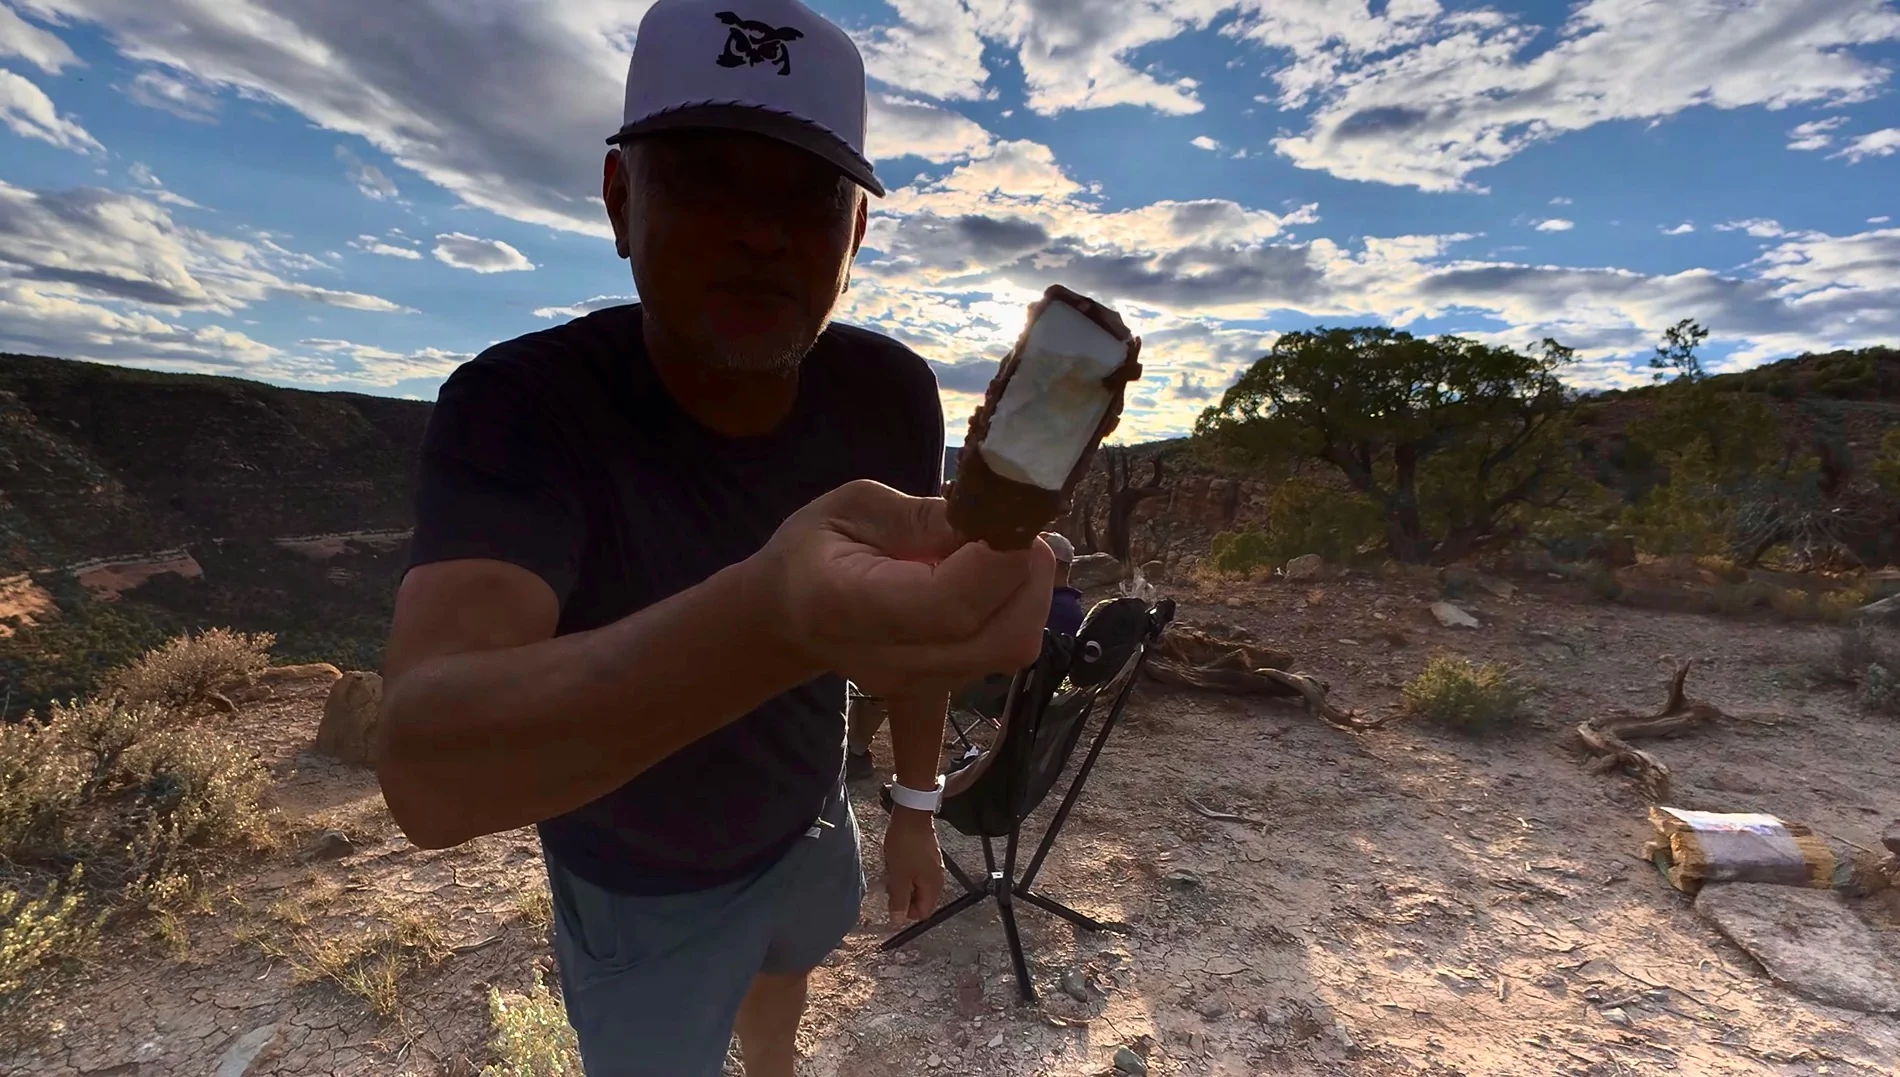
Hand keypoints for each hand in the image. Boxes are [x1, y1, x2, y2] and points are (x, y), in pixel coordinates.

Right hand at [754, 479, 1054, 696]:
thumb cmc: (810, 552)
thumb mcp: (850, 508)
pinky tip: (991, 580)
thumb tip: (987, 517)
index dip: (999, 562)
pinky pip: (1001, 654)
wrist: (785, 618)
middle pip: (1000, 640)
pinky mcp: (941, 688)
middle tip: (1016, 530)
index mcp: (851, 608)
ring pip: (1010, 650)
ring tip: (997, 550)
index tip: (1009, 516)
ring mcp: (919, 685)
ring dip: (1025, 594)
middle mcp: (891, 662)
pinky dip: (1015, 612)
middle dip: (1029, 578)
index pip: (951, 606)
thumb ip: (919, 517)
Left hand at [882, 807, 943, 925]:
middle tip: (889, 884)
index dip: (907, 912)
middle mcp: (937, 878)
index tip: (892, 901)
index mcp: (933, 886)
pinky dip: (905, 872)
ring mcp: (933, 866)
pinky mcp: (927, 856)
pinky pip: (916, 873)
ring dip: (902, 883)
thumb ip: (898, 901)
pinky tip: (895, 862)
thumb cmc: (905, 846)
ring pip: (916, 886)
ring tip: (891, 871)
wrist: (911, 815)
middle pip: (920, 900)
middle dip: (903, 896)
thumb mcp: (898, 876)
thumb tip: (898, 922)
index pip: (923, 913)